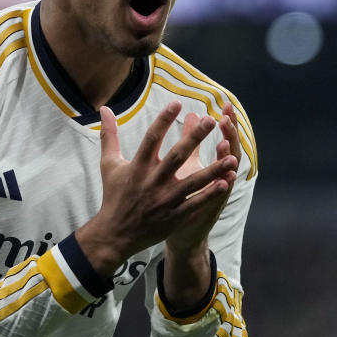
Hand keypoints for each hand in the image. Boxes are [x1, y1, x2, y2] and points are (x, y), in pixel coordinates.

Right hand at [74, 101, 237, 276]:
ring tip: (232, 157)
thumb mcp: (109, 164)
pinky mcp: (173, 217)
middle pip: (176, 157)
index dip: (163, 120)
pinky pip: (195, 205)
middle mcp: (152, 182)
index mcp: (137, 167)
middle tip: (211, 121)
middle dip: (194, 139)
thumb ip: (109, 135)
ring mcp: (164, 201)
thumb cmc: (114, 195)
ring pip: (192, 183)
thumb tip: (104, 109)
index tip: (177, 103)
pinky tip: (226, 183)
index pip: (151, 139)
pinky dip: (210, 195)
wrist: (114, 234)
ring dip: (213, 170)